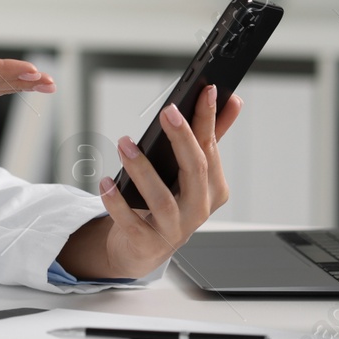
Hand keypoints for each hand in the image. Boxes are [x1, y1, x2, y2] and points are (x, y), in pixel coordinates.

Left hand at [57, 84, 242, 279]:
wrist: (144, 248)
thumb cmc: (170, 202)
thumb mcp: (189, 171)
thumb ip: (209, 137)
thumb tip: (232, 100)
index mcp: (213, 188)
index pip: (211, 147)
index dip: (209, 118)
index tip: (206, 90)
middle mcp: (198, 209)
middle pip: (195, 171)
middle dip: (182, 139)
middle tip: (167, 111)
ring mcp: (174, 230)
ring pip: (161, 199)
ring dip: (142, 169)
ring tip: (124, 144)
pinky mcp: (147, 244)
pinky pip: (131, 222)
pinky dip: (117, 202)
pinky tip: (106, 182)